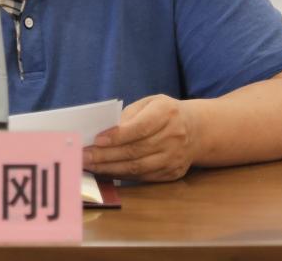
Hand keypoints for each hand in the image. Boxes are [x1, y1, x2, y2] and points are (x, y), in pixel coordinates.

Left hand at [82, 94, 196, 181]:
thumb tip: (105, 132)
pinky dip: (123, 175)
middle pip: (135, 150)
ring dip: (110, 169)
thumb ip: (129, 115)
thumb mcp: (150, 103)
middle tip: (84, 156)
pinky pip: (143, 177)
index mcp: (167, 114)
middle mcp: (174, 137)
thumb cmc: (165, 113)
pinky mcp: (172, 173)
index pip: (140, 128)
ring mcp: (174, 158)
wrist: (197, 129)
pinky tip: (106, 172)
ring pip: (138, 168)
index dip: (117, 136)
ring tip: (90, 166)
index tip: (97, 140)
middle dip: (106, 155)